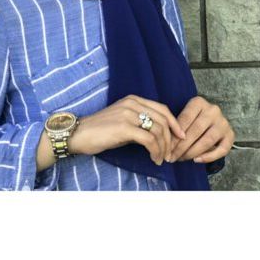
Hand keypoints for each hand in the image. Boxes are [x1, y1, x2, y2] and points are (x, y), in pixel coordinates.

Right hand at [68, 94, 186, 164]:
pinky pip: (149, 139)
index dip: (174, 123)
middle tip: (170, 154)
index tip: (180, 137)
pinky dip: (155, 151)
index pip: (162, 109)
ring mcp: (128, 114)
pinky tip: (154, 159)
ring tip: (160, 159)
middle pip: (163, 119)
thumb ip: (140, 122)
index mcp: (133, 100)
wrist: (78, 134)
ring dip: (163, 148)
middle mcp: (132, 103)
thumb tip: (159, 135)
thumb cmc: (100, 131)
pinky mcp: (124, 127)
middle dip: (171, 139)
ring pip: (158, 130)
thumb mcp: (123, 121)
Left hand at [167, 96, 234, 163]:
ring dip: (192, 152)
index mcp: (199, 102)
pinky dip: (208, 157)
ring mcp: (223, 122)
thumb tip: (166, 143)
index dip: (175, 135)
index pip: (185, 119)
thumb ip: (177, 126)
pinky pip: (221, 149)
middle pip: (196, 130)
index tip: (167, 147)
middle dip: (182, 146)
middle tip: (172, 157)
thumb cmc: (192, 119)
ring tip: (181, 159)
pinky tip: (196, 160)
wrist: (211, 120)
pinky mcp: (231, 135)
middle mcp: (213, 110)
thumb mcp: (184, 117)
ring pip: (207, 140)